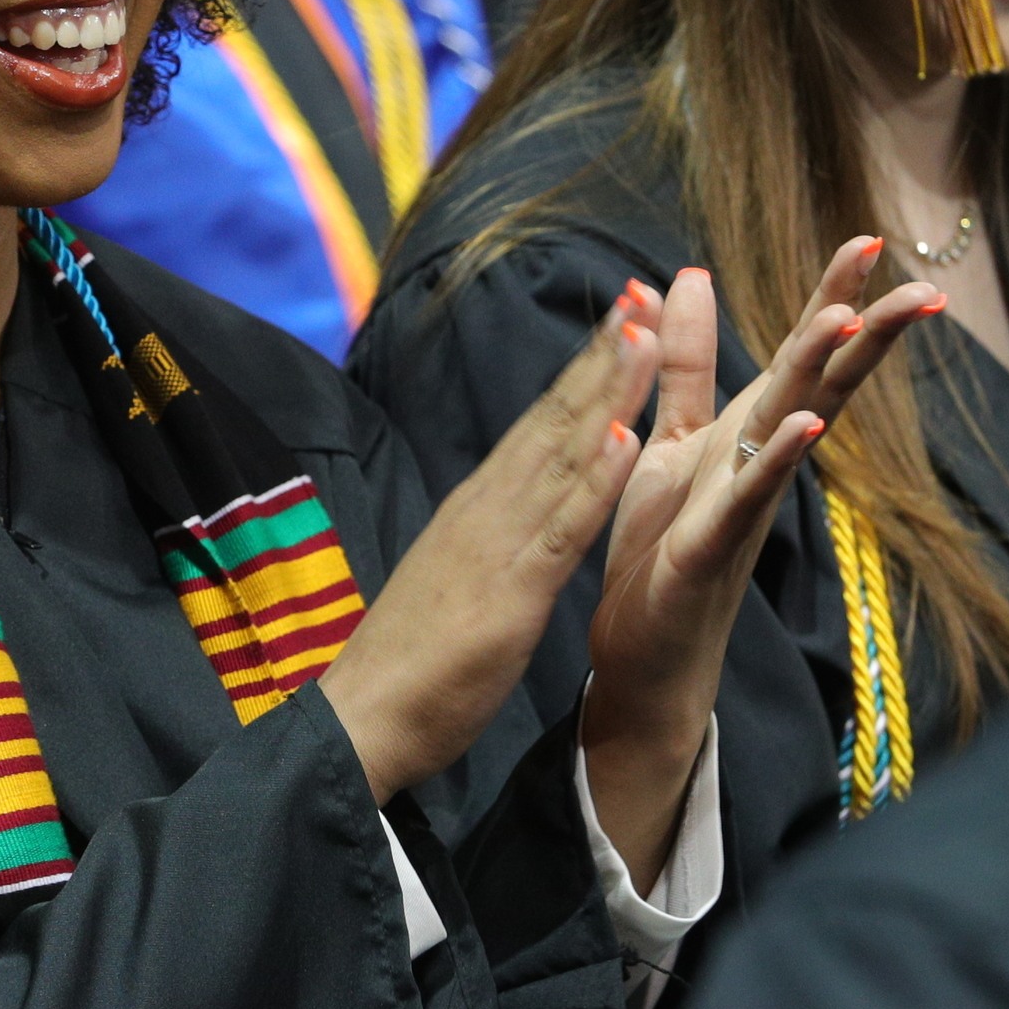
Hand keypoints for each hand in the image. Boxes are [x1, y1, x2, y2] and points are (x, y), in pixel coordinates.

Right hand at [320, 281, 673, 801]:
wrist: (363, 716)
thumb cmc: (412, 657)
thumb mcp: (459, 575)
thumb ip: (490, 533)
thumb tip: (515, 502)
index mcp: (479, 504)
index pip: (541, 421)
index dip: (584, 367)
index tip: (624, 316)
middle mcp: (487, 506)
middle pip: (554, 416)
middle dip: (602, 354)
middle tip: (644, 292)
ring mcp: (497, 543)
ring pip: (561, 454)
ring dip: (605, 392)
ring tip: (643, 334)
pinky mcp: (510, 592)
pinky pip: (560, 530)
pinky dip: (592, 482)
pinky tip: (623, 442)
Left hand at [579, 247, 939, 875]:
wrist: (646, 649)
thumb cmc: (664, 543)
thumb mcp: (671, 436)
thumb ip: (686, 361)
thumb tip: (690, 275)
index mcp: (751, 430)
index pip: (805, 352)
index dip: (835, 294)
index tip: (873, 236)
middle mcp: (762, 461)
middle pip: (825, 381)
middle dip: (866, 329)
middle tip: (920, 279)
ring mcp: (746, 504)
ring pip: (793, 427)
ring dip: (824, 374)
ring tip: (854, 321)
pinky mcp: (711, 546)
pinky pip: (748, 496)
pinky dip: (777, 458)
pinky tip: (806, 424)